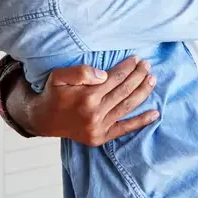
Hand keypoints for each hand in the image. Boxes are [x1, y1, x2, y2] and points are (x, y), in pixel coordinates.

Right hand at [10, 56, 158, 145]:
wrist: (43, 119)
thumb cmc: (53, 93)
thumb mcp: (58, 76)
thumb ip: (80, 72)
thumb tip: (104, 75)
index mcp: (86, 97)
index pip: (114, 78)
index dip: (127, 68)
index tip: (136, 59)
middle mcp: (95, 113)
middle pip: (124, 91)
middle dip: (139, 76)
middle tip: (147, 65)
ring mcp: (99, 127)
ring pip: (127, 106)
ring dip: (143, 92)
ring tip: (152, 79)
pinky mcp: (101, 138)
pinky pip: (125, 129)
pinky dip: (141, 121)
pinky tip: (155, 113)